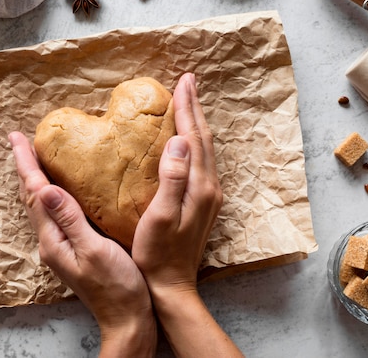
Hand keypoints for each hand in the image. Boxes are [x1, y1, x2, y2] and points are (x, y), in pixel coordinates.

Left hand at [8, 132, 155, 356]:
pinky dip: (52, 193)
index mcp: (53, 240)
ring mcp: (60, 246)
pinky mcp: (73, 248)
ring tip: (35, 157)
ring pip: (42, 205)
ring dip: (36, 179)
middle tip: (20, 140)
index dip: (26, 164)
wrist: (127, 319)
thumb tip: (46, 189)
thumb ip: (70, 219)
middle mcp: (51, 242)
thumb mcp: (94, 250)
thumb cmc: (117, 288)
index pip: (34, 193)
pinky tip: (61, 188)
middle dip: (25, 167)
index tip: (17, 138)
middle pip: (32, 197)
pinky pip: (56, 213)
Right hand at [132, 73, 242, 357]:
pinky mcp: (202, 202)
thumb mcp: (160, 217)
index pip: (193, 137)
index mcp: (199, 187)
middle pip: (204, 139)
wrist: (172, 285)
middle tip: (187, 82)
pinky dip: (194, 141)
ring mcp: (208, 196)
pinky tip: (186, 139)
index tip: (182, 82)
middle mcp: (209, 187)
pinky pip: (201, 161)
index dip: (187, 108)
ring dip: (196, 122)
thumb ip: (172, 178)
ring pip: (204, 149)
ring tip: (188, 102)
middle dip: (195, 108)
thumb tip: (178, 141)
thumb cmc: (157, 254)